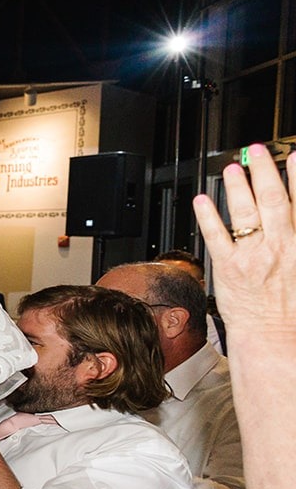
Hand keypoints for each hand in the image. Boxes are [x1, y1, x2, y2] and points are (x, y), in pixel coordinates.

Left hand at [195, 143, 295, 333]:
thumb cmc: (290, 307)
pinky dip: (207, 216)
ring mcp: (252, 255)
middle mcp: (279, 246)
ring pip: (244, 213)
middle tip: (257, 152)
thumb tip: (295, 216)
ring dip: (237, 187)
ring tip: (232, 169)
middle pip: (272, 200)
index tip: (293, 157)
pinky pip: (215, 236)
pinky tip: (201, 200)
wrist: (273, 337)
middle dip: (265, 172)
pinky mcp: (227, 267)